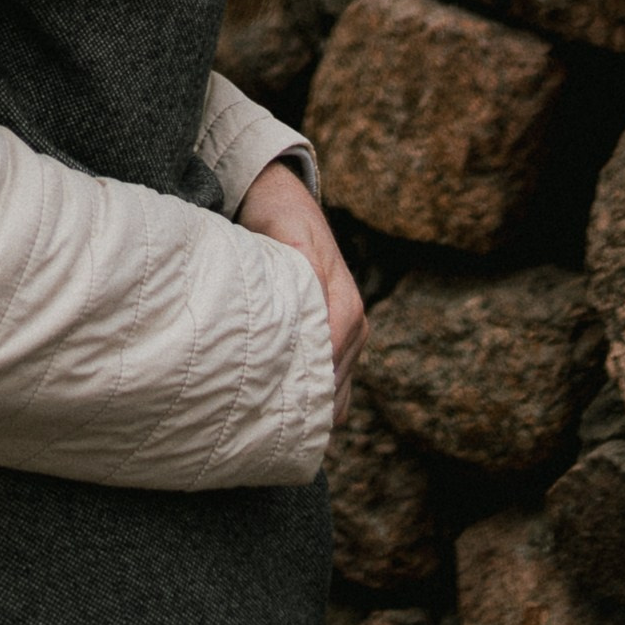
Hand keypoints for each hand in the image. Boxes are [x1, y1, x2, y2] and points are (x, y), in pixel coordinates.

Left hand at [237, 161, 366, 403]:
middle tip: (270, 420)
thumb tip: (315, 308)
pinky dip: (312, 400)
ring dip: (310, 405)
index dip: (310, 376)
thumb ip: (306, 270)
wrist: (282, 202)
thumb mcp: (291, 234)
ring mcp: (346, 337)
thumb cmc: (283, 219)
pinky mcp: (332, 343)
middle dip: (309, 400)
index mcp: (347, 302)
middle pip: (338, 379)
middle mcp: (353, 323)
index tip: (281, 396)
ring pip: (337, 389)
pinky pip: (330, 385)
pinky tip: (283, 412)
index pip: (335, 350)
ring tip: (273, 422)